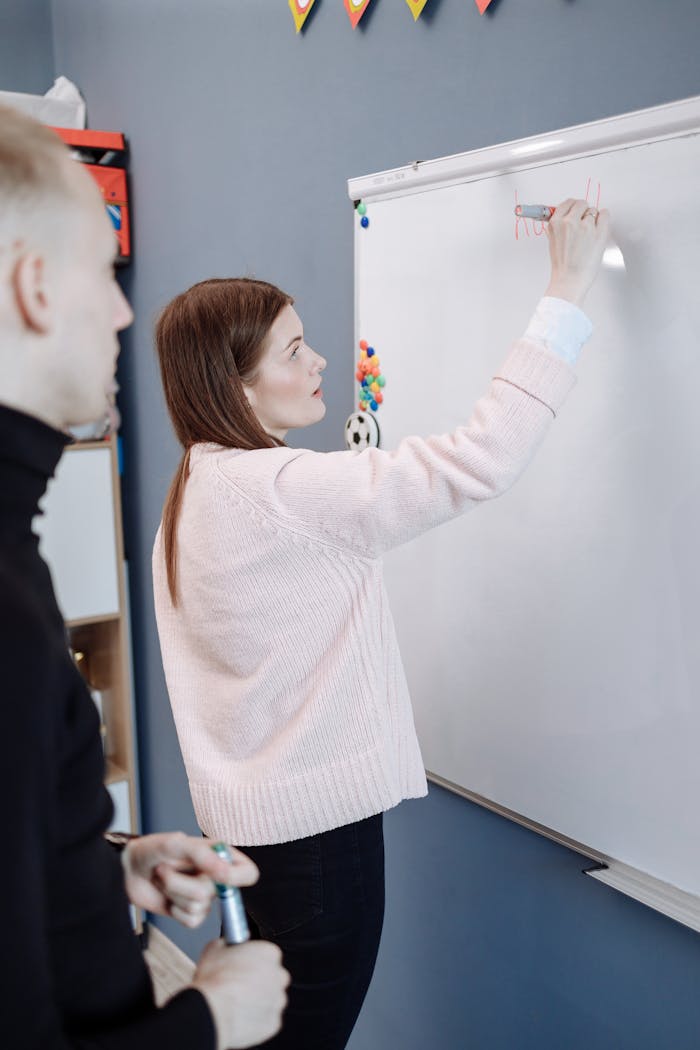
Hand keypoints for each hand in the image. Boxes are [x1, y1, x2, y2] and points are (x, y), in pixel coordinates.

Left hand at [122, 832, 257, 926]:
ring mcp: (203, 897)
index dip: (238, 878)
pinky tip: (165, 895)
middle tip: (165, 868)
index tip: (220, 876)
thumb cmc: (152, 850)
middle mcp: (215, 877)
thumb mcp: (175, 844)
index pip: (248, 873)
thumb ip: (202, 856)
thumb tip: (225, 873)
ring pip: (200, 906)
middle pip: (217, 892)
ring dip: (173, 892)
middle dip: (182, 882)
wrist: (127, 871)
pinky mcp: (189, 914)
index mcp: (219, 855)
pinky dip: (173, 909)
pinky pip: (191, 921)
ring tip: (161, 877)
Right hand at [193, 939, 289, 1048]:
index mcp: (269, 953)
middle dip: (260, 981)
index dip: (253, 961)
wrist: (210, 1012)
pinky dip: (256, 1020)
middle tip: (240, 986)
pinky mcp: (273, 1024)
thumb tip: (229, 943)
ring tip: (236, 1004)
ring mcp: (277, 1001)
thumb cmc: (213, 981)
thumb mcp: (214, 949)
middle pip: (273, 977)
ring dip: (258, 1001)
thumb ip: (228, 943)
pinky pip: (266, 1020)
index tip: (244, 966)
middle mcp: (279, 976)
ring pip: (270, 1000)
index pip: (267, 954)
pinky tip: (239, 1018)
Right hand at [544, 198, 609, 306]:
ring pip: (593, 211)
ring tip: (590, 234)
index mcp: (555, 224)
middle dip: (583, 211)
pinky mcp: (599, 232)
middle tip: (584, 223)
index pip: (567, 204)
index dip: (573, 208)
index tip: (576, 212)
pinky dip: (604, 218)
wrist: (569, 281)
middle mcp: (569, 222)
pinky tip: (600, 228)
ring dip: (593, 219)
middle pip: (581, 204)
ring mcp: (585, 226)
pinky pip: (605, 214)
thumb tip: (566, 217)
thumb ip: (559, 227)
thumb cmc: (562, 266)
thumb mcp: (552, 242)